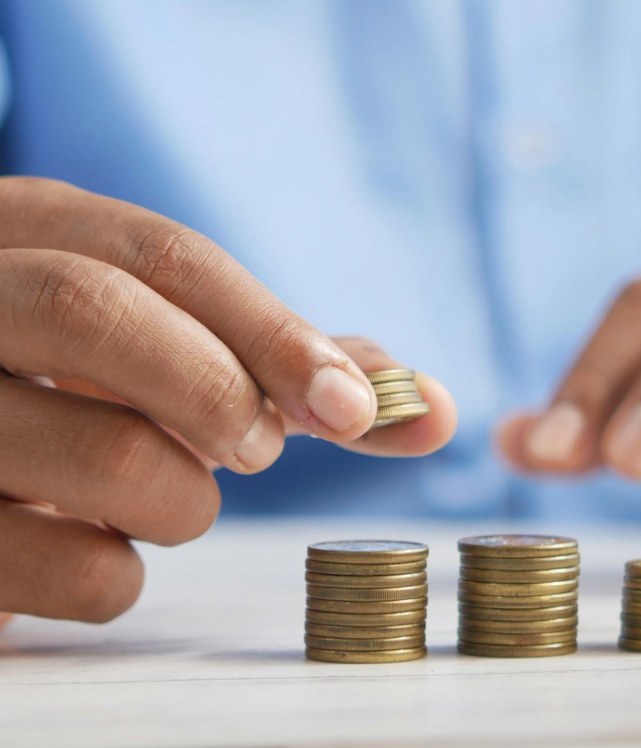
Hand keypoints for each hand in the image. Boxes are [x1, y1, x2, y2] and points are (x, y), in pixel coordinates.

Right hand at [0, 177, 455, 625]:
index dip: (274, 331)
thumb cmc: (87, 383)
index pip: (166, 255)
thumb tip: (433, 407)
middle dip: (216, 388)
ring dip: (182, 498)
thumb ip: (290, 364)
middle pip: (97, 309)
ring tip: (173, 496)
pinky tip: (102, 547)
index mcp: (33, 231)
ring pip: (98, 449)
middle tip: (257, 449)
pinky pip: (58, 567)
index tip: (354, 407)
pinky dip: (116, 577)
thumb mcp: (168, 341)